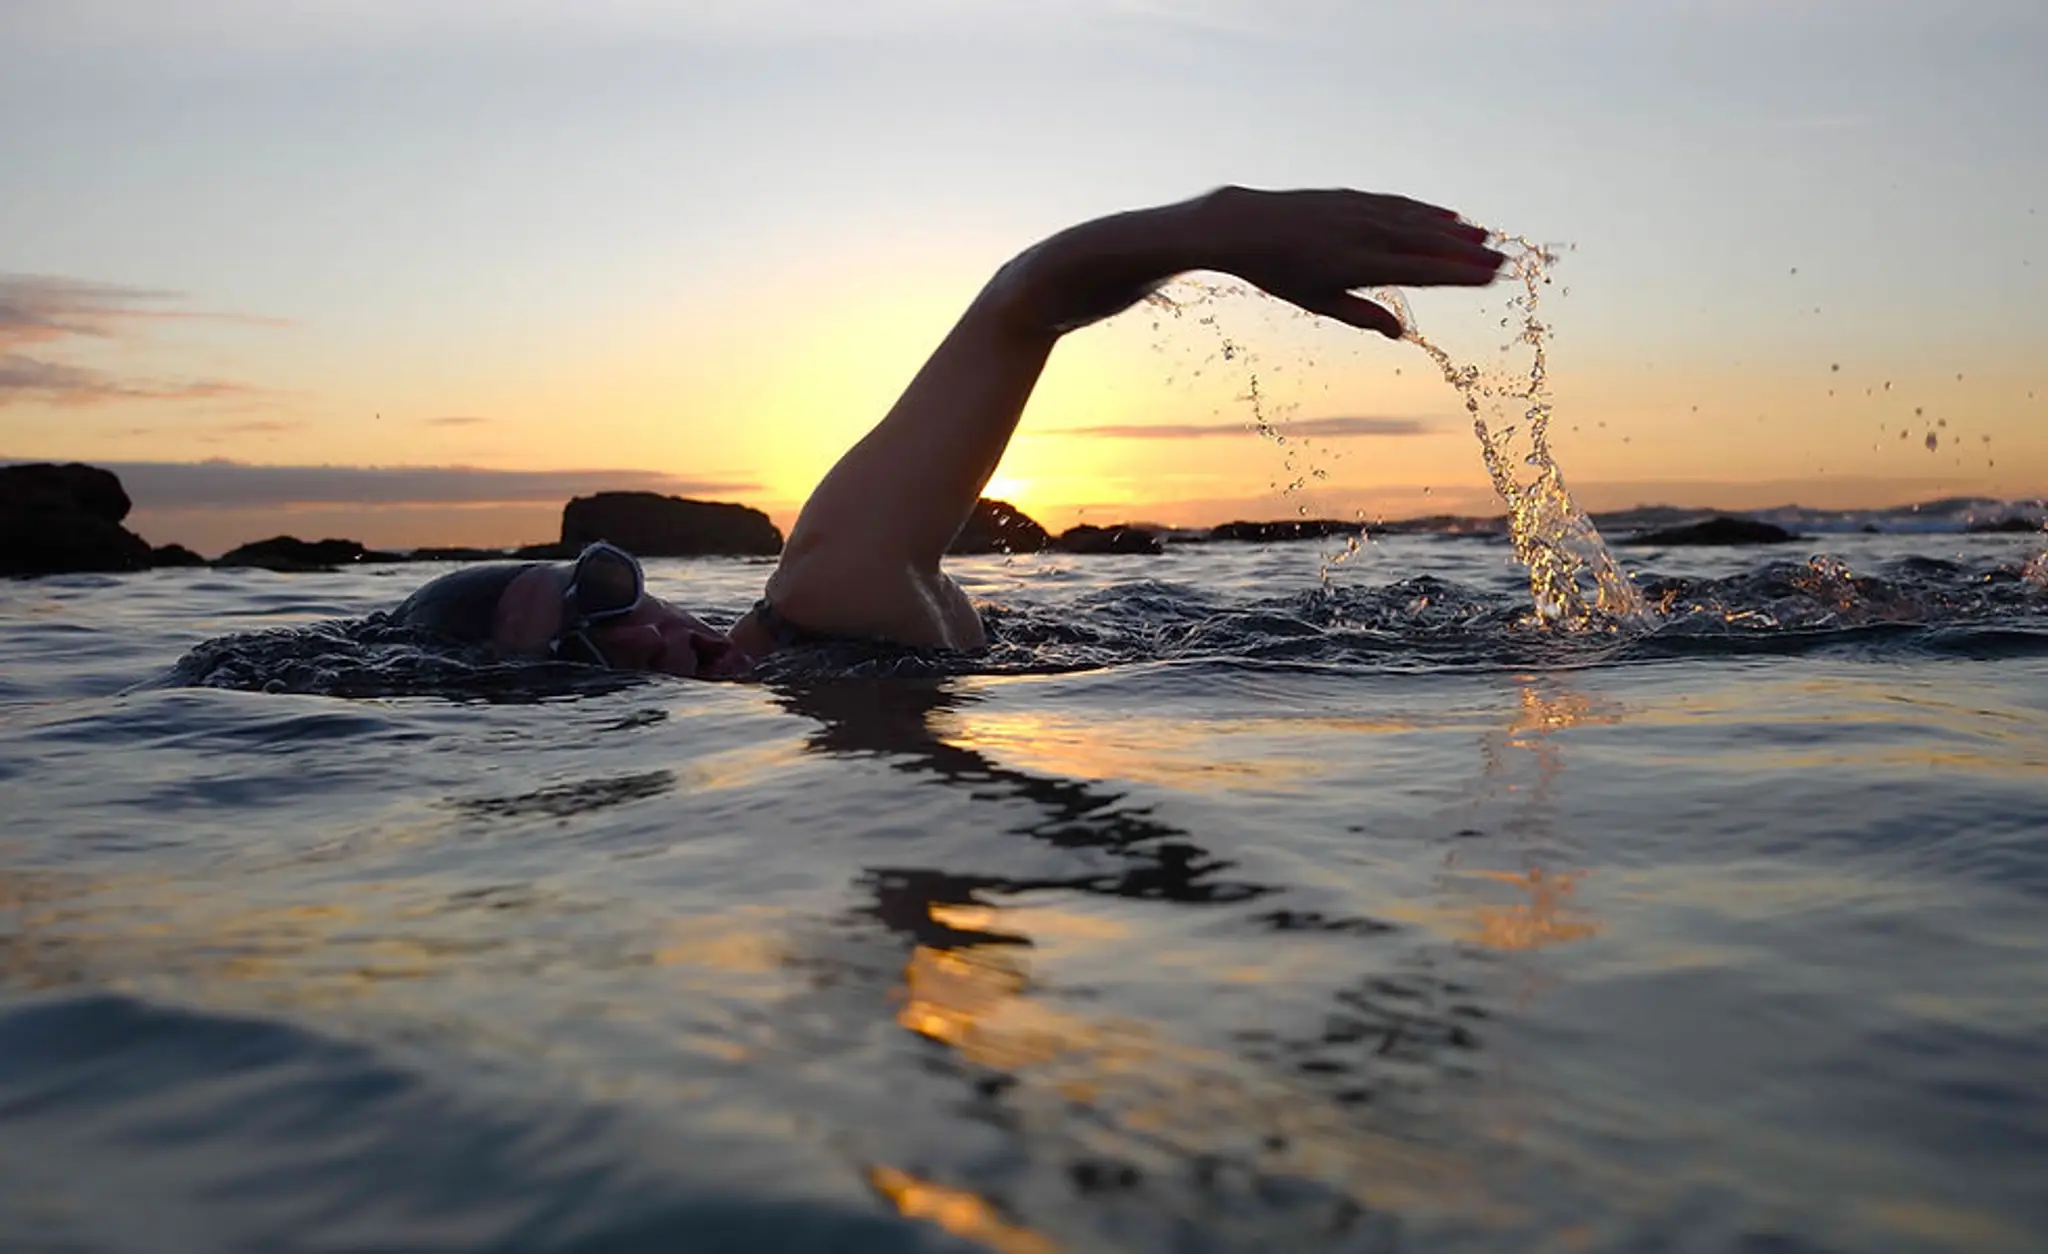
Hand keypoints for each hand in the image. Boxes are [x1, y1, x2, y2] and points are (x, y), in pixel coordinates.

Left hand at [1198, 186, 1503, 337]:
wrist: (1246, 225)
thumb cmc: (1281, 272)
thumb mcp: (1318, 301)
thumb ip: (1361, 315)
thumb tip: (1399, 333)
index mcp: (1359, 265)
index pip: (1421, 271)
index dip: (1459, 274)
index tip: (1490, 277)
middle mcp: (1365, 234)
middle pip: (1428, 243)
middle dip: (1468, 252)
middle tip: (1504, 261)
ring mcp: (1361, 211)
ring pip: (1417, 220)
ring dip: (1453, 229)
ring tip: (1484, 237)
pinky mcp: (1353, 197)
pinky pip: (1398, 204)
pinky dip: (1425, 210)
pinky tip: (1446, 215)